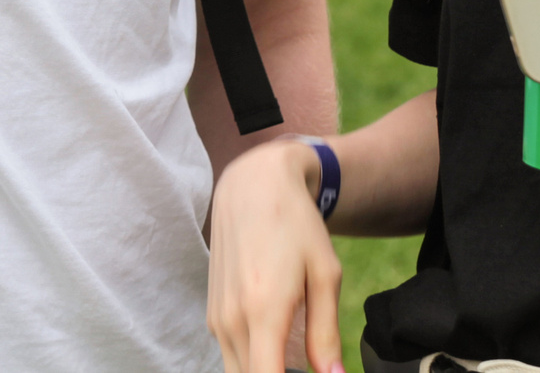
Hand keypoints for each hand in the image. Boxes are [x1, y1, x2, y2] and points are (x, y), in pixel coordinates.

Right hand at [208, 139, 343, 372]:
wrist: (254, 185)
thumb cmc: (297, 224)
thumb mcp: (326, 274)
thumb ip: (326, 333)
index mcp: (263, 310)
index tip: (309, 372)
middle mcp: (233, 319)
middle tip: (307, 361)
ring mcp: (218, 317)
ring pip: (238, 372)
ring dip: (265, 370)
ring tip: (295, 355)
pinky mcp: (213, 313)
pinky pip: (232, 354)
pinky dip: (254, 360)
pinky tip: (279, 341)